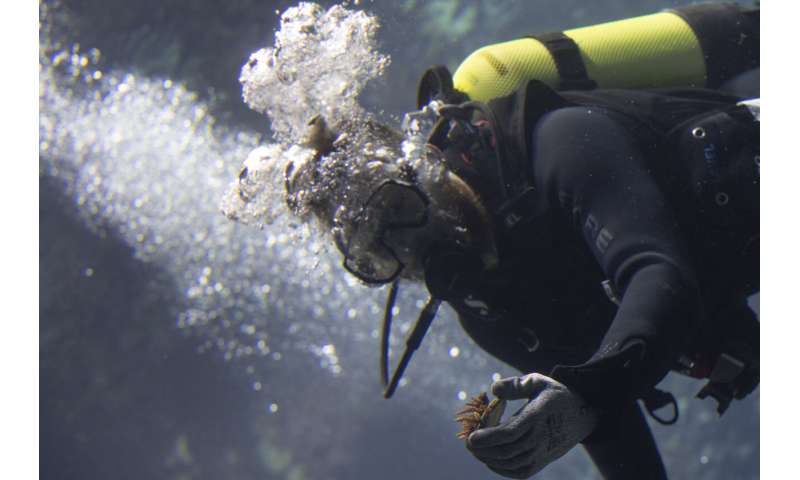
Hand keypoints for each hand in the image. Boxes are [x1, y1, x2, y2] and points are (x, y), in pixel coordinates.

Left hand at [466, 373, 597, 478]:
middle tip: (468, 443)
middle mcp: (542, 436)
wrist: (582, 415)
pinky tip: (489, 460)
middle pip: (507, 450)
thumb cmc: (554, 395)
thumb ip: (515, 384)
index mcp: (539, 414)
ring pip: (511, 463)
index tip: (471, 437)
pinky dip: (502, 469)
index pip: (511, 432)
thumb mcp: (537, 381)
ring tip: (476, 450)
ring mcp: (543, 451)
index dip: (489, 437)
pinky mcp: (543, 461)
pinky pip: (520, 471)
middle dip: (483, 449)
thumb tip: (493, 389)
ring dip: (489, 458)